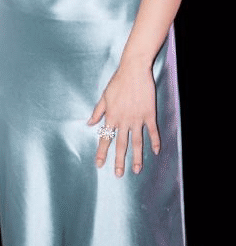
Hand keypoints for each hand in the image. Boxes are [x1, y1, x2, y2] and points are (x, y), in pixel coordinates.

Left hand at [88, 61, 159, 176]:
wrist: (134, 70)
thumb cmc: (117, 82)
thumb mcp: (104, 97)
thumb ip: (97, 112)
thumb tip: (89, 124)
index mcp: (111, 117)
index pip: (105, 138)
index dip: (102, 152)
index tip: (99, 164)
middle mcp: (124, 120)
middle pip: (121, 144)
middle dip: (119, 160)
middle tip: (118, 174)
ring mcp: (137, 118)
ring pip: (137, 142)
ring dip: (137, 157)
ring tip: (136, 170)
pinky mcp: (149, 114)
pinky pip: (153, 131)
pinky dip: (155, 141)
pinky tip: (156, 152)